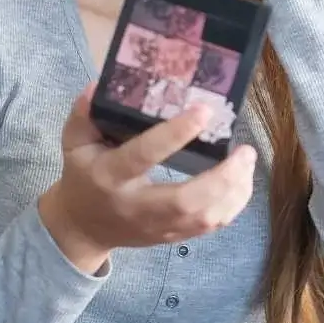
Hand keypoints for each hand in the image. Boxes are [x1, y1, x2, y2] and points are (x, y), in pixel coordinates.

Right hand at [38, 85, 256, 273]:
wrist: (84, 228)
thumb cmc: (84, 176)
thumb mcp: (76, 143)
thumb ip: (85, 115)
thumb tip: (100, 85)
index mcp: (110, 177)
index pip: (143, 156)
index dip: (174, 134)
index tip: (204, 111)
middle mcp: (137, 206)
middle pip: (184, 201)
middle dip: (222, 178)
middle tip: (245, 150)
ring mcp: (158, 226)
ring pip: (204, 219)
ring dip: (235, 191)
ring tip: (248, 160)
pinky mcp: (174, 236)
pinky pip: (210, 227)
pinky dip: (234, 205)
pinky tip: (243, 181)